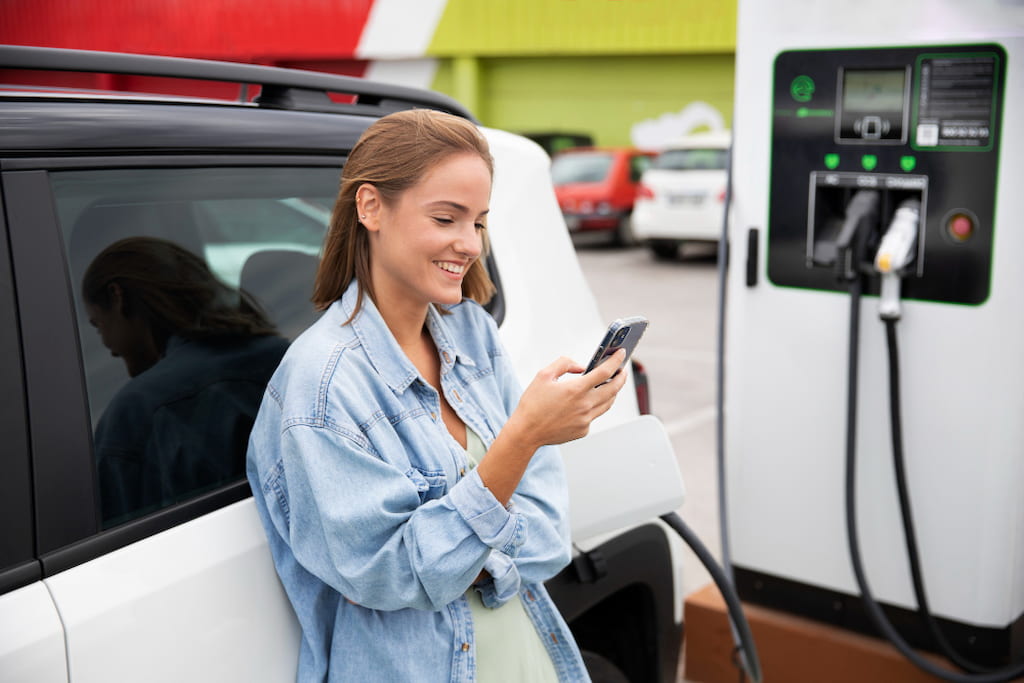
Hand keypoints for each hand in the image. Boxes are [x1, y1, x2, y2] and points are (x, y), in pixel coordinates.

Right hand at [506, 349, 627, 450]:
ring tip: (611, 383)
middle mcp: (585, 405)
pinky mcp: (583, 430)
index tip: (621, 353)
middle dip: (621, 377)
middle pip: (613, 388)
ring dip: (612, 391)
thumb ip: (564, 364)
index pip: (605, 371)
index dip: (616, 361)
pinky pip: (595, 415)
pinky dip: (596, 405)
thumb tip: (581, 366)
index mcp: (576, 389)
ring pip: (608, 403)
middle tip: (622, 370)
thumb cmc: (532, 404)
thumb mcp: (543, 375)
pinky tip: (590, 401)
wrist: (526, 432)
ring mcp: (586, 420)